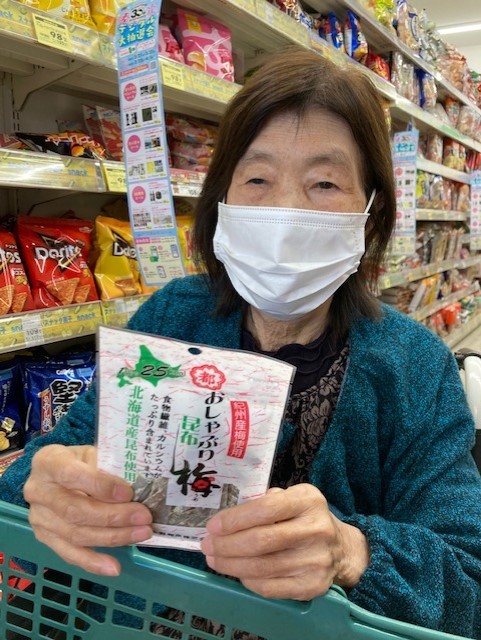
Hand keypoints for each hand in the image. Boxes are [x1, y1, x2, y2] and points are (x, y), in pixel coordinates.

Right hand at [24, 444, 152, 575]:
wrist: (57, 473)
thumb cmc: (80, 461)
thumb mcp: (92, 454)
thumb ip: (107, 467)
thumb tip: (136, 486)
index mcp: (49, 462)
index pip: (71, 475)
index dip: (100, 486)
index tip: (128, 493)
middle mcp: (38, 490)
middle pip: (75, 510)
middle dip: (113, 516)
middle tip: (143, 517)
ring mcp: (39, 517)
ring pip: (76, 534)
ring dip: (112, 537)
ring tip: (141, 534)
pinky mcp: (44, 537)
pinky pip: (69, 554)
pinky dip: (92, 562)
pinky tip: (113, 566)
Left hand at [201, 484, 368, 599]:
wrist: (341, 548)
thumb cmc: (304, 518)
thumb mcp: (291, 498)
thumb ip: (264, 501)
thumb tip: (226, 519)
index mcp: (308, 500)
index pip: (266, 509)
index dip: (235, 519)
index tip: (213, 526)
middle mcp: (315, 529)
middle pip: (261, 541)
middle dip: (226, 545)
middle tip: (207, 545)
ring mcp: (316, 560)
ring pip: (262, 567)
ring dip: (231, 565)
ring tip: (214, 560)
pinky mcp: (313, 586)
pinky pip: (270, 587)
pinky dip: (248, 581)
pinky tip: (238, 573)